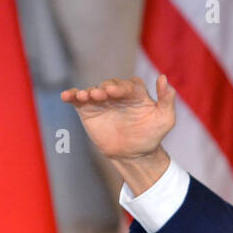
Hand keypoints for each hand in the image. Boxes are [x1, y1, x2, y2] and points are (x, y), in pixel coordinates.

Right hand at [61, 75, 176, 193]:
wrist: (134, 154)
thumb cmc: (151, 135)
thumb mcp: (165, 119)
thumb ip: (166, 99)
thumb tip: (163, 78)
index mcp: (136, 92)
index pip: (128, 85)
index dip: (122, 87)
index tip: (115, 91)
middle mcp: (117, 93)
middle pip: (108, 85)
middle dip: (104, 89)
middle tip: (100, 95)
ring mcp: (102, 101)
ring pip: (93, 91)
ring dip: (87, 92)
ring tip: (84, 96)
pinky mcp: (89, 110)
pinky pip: (79, 100)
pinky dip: (72, 95)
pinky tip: (66, 96)